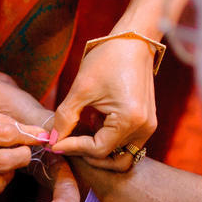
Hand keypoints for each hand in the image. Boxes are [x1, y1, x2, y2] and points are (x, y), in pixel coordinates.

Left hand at [51, 37, 157, 170]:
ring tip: (79, 132)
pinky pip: (125, 143)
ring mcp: (148, 126)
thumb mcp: (81, 89)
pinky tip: (91, 123)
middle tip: (65, 142)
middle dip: (86, 155)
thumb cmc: (107, 60)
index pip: (98, 150)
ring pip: (121, 155)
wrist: (132, 42)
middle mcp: (144, 128)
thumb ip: (65, 117)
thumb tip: (53, 140)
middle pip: (112, 159)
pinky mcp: (145, 122)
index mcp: (131, 120)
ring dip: (98, 150)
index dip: (73, 148)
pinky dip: (107, 141)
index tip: (53, 143)